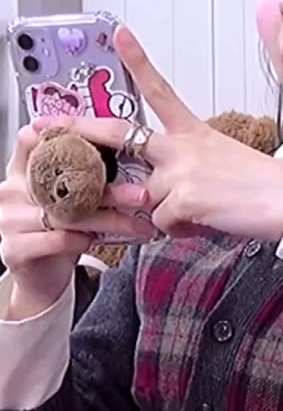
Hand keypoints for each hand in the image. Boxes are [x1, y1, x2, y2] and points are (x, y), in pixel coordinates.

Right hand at [0, 124, 154, 318]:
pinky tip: (99, 240)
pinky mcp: (14, 249)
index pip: (31, 138)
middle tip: (142, 194)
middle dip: (108, 187)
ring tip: (136, 223)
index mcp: (21, 171)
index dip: (63, 132)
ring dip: (108, 218)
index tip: (102, 138)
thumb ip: (83, 177)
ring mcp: (9, 220)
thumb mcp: (69, 200)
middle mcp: (11, 191)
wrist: (41, 277)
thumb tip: (132, 158)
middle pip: (61, 180)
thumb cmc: (58, 232)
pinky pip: (56, 238)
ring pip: (66, 213)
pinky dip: (82, 239)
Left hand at [33, 28, 282, 241]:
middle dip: (81, 127)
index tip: (121, 34)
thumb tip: (157, 201)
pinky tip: (203, 224)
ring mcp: (179, 169)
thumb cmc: (261, 187)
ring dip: (157, 214)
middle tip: (47, 124)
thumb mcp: (219, 171)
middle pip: (121, 131)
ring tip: (196, 216)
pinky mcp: (180, 196)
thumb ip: (181, 180)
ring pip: (140, 196)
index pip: (161, 90)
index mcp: (194, 133)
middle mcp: (182, 145)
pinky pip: (158, 223)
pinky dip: (176, 231)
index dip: (138, 60)